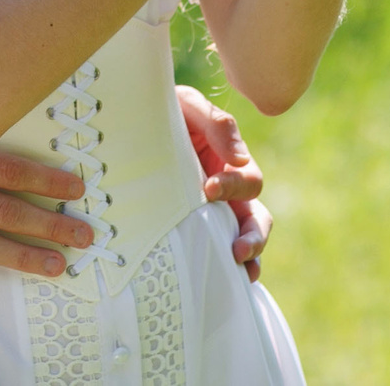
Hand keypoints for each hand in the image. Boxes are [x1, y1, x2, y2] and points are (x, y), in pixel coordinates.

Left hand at [179, 85, 273, 281]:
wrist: (133, 121)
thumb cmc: (165, 112)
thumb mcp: (189, 106)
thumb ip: (217, 124)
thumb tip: (239, 159)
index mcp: (231, 162)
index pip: (248, 180)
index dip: (234, 186)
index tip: (209, 188)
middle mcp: (228, 192)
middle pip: (256, 219)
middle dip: (253, 237)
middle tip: (237, 250)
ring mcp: (212, 213)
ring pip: (241, 240)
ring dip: (246, 258)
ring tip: (238, 273)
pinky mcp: (191, 228)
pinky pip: (211, 251)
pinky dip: (220, 269)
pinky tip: (215, 283)